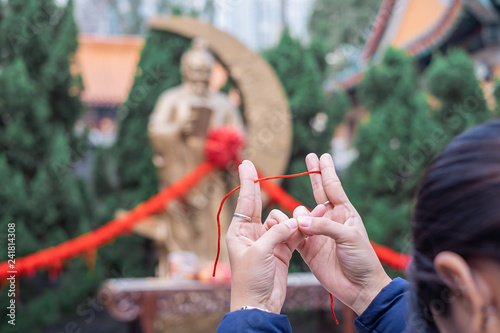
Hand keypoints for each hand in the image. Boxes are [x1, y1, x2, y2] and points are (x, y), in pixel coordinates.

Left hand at [226, 160, 299, 313]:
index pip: (246, 201)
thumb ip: (277, 232)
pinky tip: (304, 231)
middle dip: (264, 196)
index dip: (248, 181)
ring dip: (289, 224)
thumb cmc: (251, 279)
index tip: (246, 163)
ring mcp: (268, 242)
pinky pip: (292, 234)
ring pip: (282, 222)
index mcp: (240, 231)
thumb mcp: (261, 252)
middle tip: (255, 168)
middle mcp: (253, 234)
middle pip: (263, 208)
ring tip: (291, 237)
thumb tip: (294, 222)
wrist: (260, 304)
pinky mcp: (281, 251)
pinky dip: (298, 232)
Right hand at [296, 153, 390, 314]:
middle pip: (318, 192)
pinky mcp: (307, 247)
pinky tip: (280, 224)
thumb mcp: (348, 237)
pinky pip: (292, 233)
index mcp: (344, 213)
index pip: (333, 187)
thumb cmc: (362, 259)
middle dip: (314, 175)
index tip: (322, 155)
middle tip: (309, 156)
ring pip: (300, 214)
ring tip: (304, 228)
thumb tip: (300, 220)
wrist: (359, 288)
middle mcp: (330, 220)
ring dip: (298, 216)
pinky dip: (285, 228)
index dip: (326, 171)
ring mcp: (317, 233)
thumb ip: (324, 225)